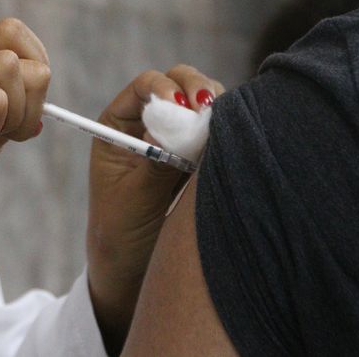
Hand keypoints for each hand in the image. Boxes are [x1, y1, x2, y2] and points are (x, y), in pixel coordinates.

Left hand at [86, 65, 223, 351]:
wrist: (134, 276)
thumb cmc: (121, 236)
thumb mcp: (134, 198)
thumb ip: (156, 162)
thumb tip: (177, 127)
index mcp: (122, 124)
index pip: (146, 86)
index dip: (164, 87)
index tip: (178, 107)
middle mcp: (153, 123)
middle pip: (181, 83)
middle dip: (198, 89)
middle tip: (208, 109)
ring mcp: (184, 137)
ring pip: (210, 104)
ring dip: (220, 110)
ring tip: (224, 131)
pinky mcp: (209, 156)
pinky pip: (226, 133)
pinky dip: (234, 133)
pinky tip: (236, 146)